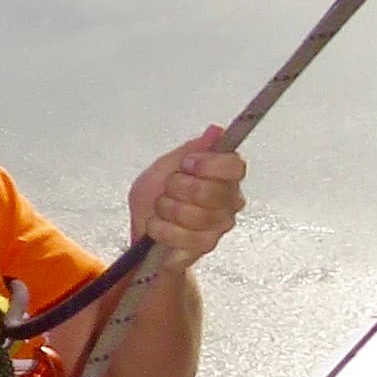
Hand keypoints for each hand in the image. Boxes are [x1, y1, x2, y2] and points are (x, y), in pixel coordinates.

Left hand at [127, 126, 245, 267]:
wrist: (143, 232)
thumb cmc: (155, 197)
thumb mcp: (165, 166)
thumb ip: (191, 149)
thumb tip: (216, 131)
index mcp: (223, 175)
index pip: (234, 166)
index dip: (208, 165)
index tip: (187, 165)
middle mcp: (229, 199)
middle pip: (211, 191)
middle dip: (178, 189)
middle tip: (168, 190)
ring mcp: (220, 224)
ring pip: (196, 215)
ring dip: (166, 210)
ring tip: (161, 209)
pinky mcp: (207, 246)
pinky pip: (185, 237)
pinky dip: (162, 230)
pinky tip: (159, 227)